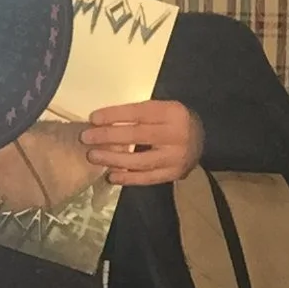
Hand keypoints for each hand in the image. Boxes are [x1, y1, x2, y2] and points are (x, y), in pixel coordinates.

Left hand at [79, 100, 203, 186]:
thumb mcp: (162, 108)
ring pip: (140, 160)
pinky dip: (128, 179)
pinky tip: (111, 176)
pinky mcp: (174, 174)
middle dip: (108, 136)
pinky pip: (147, 178)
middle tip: (85, 138)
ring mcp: (176, 157)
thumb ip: (139, 114)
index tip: (93, 118)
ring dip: (113, 159)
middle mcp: (176, 134)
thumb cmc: (173, 121)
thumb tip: (102, 122)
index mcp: (172, 112)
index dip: (114, 115)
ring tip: (93, 156)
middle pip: (137, 135)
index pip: (138, 112)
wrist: (202, 140)